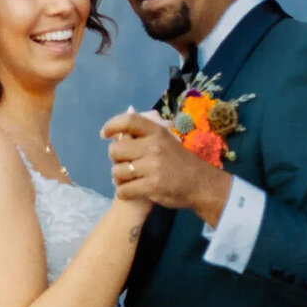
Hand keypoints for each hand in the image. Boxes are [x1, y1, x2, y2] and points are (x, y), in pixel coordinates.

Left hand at [100, 109, 231, 225]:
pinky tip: (131, 191)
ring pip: (117, 172)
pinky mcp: (151, 187)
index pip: (128, 122)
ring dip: (119, 178)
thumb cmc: (181, 161)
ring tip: (129, 179)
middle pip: (115, 150)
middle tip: (124, 164)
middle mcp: (154, 147)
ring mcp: (152, 168)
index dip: (111, 125)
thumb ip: (146, 132)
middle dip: (116, 159)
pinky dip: (123, 192)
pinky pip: (123, 190)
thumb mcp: (167, 140)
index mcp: (157, 132)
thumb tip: (126, 114)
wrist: (201, 185)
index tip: (104, 134)